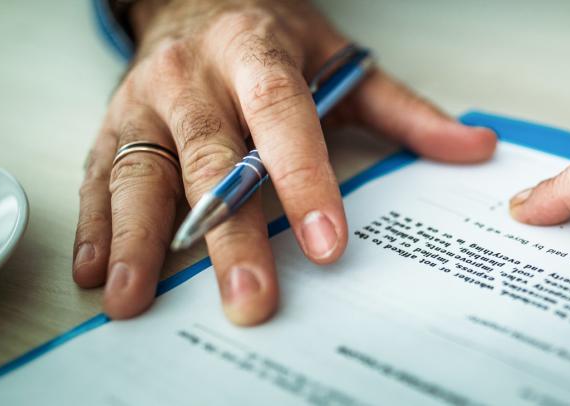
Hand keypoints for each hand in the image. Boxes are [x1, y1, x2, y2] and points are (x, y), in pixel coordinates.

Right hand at [73, 0, 496, 324]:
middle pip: (211, 158)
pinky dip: (96, 226)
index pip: (282, 115)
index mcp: (255, 52)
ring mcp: (145, 101)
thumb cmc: (271, 38)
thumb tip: (472, 147)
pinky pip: (100, 176)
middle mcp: (193, 76)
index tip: (326, 241)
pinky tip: (98, 272)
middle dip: (228, 233)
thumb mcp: (340, 59)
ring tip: (138, 299)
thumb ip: (403, 109)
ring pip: (141, 172)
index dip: (303, 177)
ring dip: (140, 240)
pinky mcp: (112, 125)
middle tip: (249, 294)